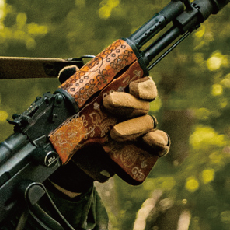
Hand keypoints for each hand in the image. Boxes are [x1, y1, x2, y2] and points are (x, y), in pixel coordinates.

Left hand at [49, 76, 170, 194]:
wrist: (74, 160)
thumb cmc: (79, 129)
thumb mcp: (72, 108)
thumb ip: (74, 88)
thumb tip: (69, 70)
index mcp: (124, 98)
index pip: (143, 86)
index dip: (143, 85)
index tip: (132, 87)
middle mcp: (134, 113)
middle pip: (142, 104)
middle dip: (127, 102)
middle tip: (108, 103)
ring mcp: (140, 133)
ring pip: (148, 123)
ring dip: (133, 126)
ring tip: (114, 133)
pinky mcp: (143, 152)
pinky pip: (160, 145)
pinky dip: (159, 141)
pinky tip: (149, 140)